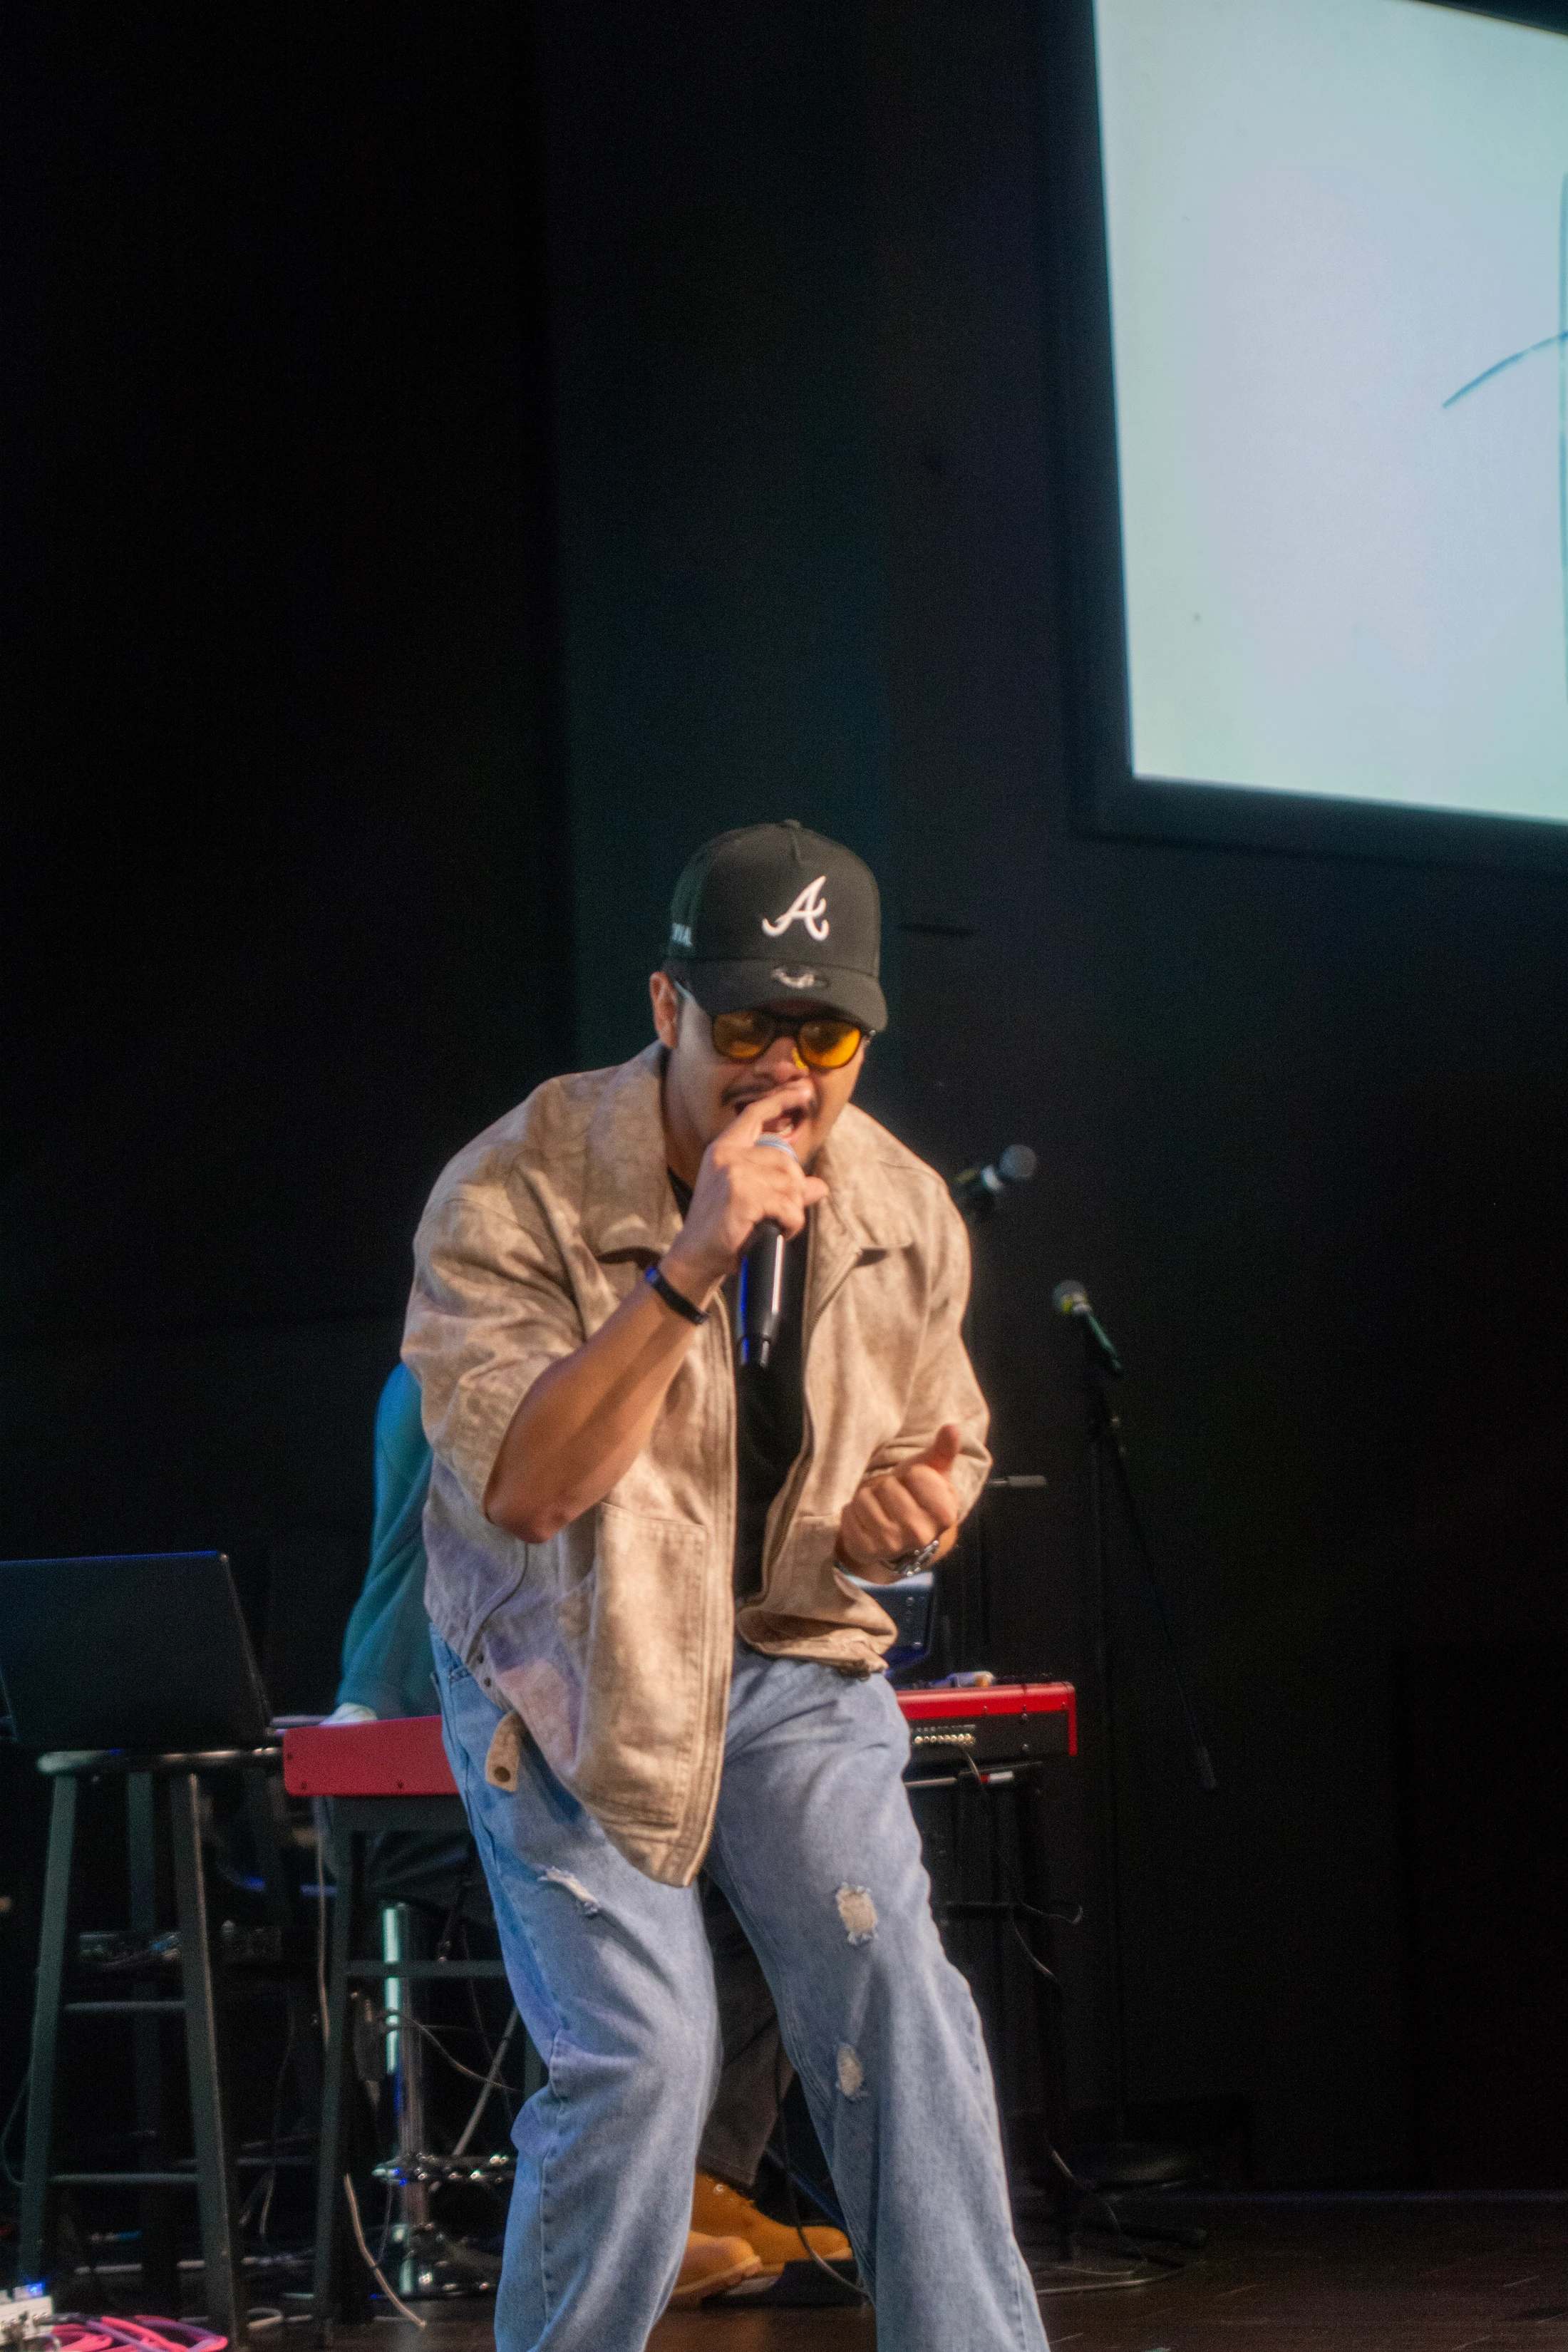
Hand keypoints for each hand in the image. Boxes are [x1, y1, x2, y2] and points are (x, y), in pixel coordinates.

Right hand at [662, 1081, 828, 1296]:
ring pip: (792, 1184)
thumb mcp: (751, 1199)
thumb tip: (819, 1185)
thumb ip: (783, 1186)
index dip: (782, 1100)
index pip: (754, 1114)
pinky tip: (778, 1232)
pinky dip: (792, 1224)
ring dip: (792, 1210)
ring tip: (774, 1224)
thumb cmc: (723, 1228)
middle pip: (786, 1159)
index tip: (804, 1090)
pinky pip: (789, 1206)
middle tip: (779, 1212)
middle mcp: (728, 1155)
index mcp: (724, 1149)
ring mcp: (734, 1173)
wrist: (696, 1257)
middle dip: (793, 1189)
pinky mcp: (743, 1195)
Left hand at [836, 1423, 963, 1572]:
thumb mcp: (932, 1470)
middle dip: (888, 1485)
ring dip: (868, 1496)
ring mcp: (892, 1546)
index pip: (917, 1475)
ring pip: (864, 1499)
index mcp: (945, 1514)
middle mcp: (920, 1535)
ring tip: (880, 1506)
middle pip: (887, 1487)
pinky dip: (851, 1512)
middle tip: (895, 1497)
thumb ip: (943, 1450)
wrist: (897, 1529)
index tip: (915, 1487)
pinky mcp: (866, 1551)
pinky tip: (864, 1519)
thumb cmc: (916, 1493)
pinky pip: (847, 1516)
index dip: (913, 1474)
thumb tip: (952, 1428)